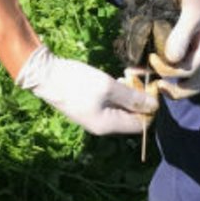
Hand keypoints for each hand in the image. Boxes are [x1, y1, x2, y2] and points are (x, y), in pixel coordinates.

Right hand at [16, 44, 157, 134]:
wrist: (45, 75)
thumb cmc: (77, 82)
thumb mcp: (108, 86)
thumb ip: (132, 97)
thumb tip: (154, 105)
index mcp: (108, 125)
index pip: (141, 124)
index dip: (150, 107)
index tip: (150, 87)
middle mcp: (103, 125)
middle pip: (132, 116)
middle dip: (139, 97)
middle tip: (138, 76)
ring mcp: (95, 116)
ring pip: (123, 108)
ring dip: (129, 92)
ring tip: (128, 74)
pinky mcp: (90, 106)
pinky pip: (112, 103)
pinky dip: (118, 91)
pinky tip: (118, 78)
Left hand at [148, 0, 199, 98]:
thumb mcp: (193, 8)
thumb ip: (182, 34)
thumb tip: (170, 60)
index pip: (187, 73)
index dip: (167, 70)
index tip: (151, 58)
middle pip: (195, 84)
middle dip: (174, 89)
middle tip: (153, 83)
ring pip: (190, 73)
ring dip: (171, 77)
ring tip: (148, 70)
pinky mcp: (195, 34)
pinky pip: (185, 57)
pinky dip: (171, 62)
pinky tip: (154, 53)